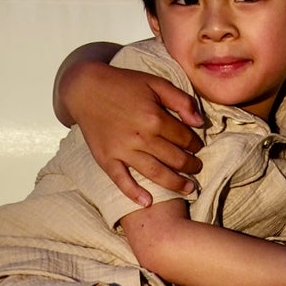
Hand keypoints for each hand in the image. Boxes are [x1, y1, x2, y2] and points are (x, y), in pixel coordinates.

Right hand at [65, 58, 203, 207]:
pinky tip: (148, 202)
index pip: (184, 138)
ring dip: (175, 183)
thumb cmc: (123, 83)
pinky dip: (134, 194)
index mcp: (154, 117)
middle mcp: (140, 137)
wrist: (86, 89)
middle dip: (190, 166)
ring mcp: (122, 151)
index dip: (195, 144)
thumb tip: (200, 122)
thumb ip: (181, 100)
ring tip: (189, 189)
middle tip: (197, 168)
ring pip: (155, 173)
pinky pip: (122, 181)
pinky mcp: (106, 159)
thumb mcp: (155, 83)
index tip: (198, 147)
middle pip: (174, 158)